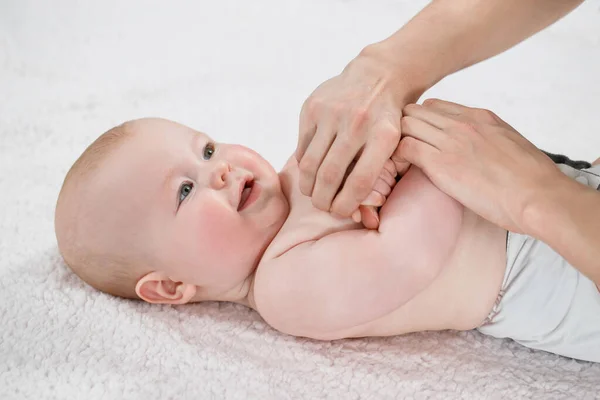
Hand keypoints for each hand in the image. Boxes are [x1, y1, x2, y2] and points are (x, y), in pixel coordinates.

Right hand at [296, 46, 417, 218]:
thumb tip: (360, 216)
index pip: (359, 182)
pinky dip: (305, 165)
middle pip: (330, 176)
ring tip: (314, 193)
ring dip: (309, 186)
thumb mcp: (396, 143)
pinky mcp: (312, 107)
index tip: (341, 212)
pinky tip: (311, 170)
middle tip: (323, 206)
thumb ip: (379, 175)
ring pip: (310, 164)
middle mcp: (356, 123)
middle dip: (323, 200)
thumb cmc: (389, 119)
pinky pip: (302, 147)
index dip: (346, 204)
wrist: (379, 75)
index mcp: (383, 135)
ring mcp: (332, 113)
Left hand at [394, 99, 566, 232]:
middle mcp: (462, 123)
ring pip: (405, 125)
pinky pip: (404, 147)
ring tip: (400, 163)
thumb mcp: (510, 144)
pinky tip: (402, 172)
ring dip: (396, 142)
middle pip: (414, 111)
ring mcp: (450, 140)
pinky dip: (397, 157)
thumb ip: (488, 138)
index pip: (434, 106)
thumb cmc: (531, 180)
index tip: (418, 140)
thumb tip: (479, 148)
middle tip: (401, 151)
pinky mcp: (441, 163)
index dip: (420, 122)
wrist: (538, 196)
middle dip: (402, 128)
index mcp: (480, 116)